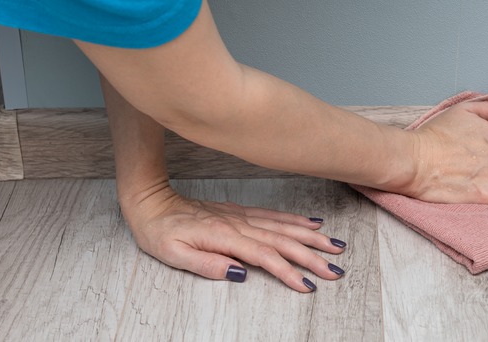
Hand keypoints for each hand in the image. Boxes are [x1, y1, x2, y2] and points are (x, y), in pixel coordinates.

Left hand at [121, 185, 346, 292]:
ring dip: (311, 237)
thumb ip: (207, 264)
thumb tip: (240, 273)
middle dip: (312, 256)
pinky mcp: (240, 211)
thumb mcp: (173, 255)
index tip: (307, 286)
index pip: (264, 256)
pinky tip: (311, 224)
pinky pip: (274, 215)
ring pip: (283, 227)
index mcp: (223, 236)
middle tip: (335, 269)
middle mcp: (238, 223)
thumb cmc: (159, 232)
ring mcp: (241, 215)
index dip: (287, 271)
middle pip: (282, 241)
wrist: (152, 202)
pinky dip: (295, 220)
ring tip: (335, 245)